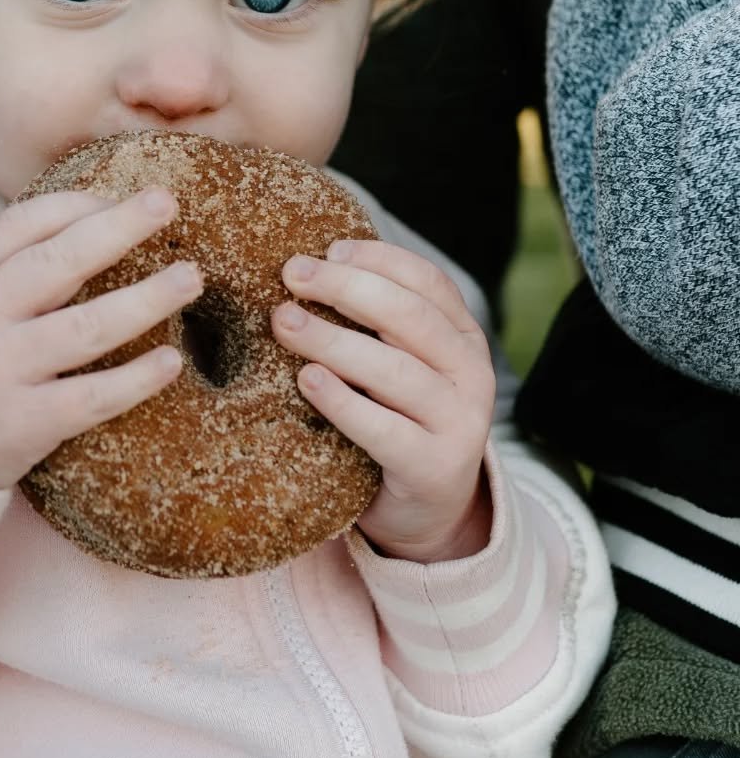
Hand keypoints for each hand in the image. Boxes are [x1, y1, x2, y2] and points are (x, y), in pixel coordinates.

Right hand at [0, 189, 195, 489]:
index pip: (20, 224)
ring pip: (86, 328)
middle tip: (167, 202)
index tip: (122, 195)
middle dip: (118, 227)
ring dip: (147, 299)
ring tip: (190, 278)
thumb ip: (5, 270)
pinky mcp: (22, 424)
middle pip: (57, 262)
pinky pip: (90, 397)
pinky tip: (172, 362)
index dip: (76, 204)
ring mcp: (0, 372)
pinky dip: (135, 379)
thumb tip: (93, 225)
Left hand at [271, 238, 494, 562]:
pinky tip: (307, 380)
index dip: (378, 259)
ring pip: (395, 371)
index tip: (327, 249)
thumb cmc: (398, 416)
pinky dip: (342, 402)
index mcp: (464, 336)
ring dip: (333, 341)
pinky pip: (384, 430)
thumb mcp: (398, 362)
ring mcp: (460, 423)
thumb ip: (374, 321)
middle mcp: (472, 374)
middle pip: (410, 317)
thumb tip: (311, 264)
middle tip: (292, 274)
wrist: (429, 508)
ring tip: (284, 322)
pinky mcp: (435, 468)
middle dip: (346, 289)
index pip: (428, 281)